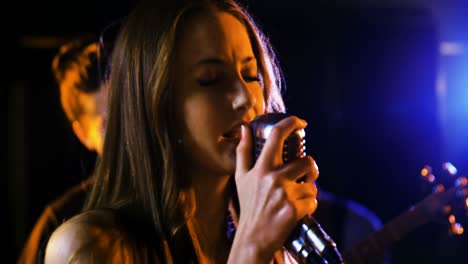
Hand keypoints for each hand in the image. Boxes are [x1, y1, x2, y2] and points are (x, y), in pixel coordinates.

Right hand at [229, 116, 318, 262]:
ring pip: (313, 183)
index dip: (292, 122)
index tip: (301, 122)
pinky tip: (297, 210)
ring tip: (296, 197)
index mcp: (260, 168)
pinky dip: (309, 206)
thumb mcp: (241, 177)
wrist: (253, 237)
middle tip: (305, 175)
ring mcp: (285, 193)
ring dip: (309, 190)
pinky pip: (313, 200)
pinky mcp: (295, 209)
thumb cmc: (249, 205)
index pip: (277, 135)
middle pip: (307, 161)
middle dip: (310, 169)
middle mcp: (273, 177)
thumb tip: (244, 128)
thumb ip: (243, 151)